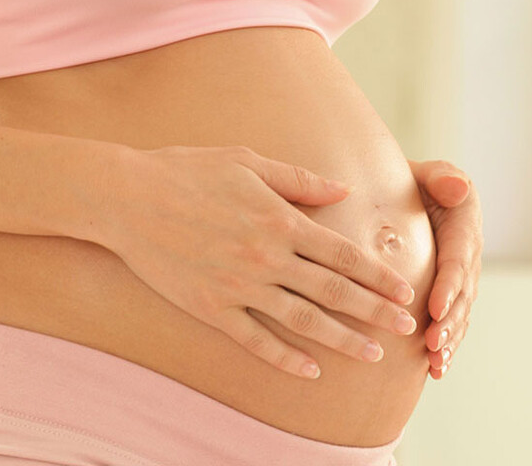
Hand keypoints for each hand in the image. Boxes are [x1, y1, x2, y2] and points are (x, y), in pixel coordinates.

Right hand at [97, 145, 418, 378]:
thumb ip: (299, 180)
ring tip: (372, 355)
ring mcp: (237, 285)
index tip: (404, 290)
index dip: (377, 275)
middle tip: (405, 327)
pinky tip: (309, 370)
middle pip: (332, 290)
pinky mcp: (210, 307)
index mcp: (279, 219)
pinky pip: (253, 339)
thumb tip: (344, 192)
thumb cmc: (187, 170)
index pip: (342, 254)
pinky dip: (283, 357)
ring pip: (301, 319)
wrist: (125, 197)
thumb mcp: (248, 161)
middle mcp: (265, 256)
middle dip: (374, 311)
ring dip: (341, 339)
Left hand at [408, 159, 482, 379]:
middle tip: (432, 344)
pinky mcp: (452, 292)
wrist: (406, 193)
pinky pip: (454, 320)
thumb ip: (441, 178)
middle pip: (462, 293)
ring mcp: (462, 276)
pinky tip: (435, 369)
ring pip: (460, 313)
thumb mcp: (425, 172)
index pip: (457, 259)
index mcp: (464, 224)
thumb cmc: (410, 181)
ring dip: (449, 339)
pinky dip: (448, 345)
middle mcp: (468, 254)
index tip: (434, 307)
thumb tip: (458, 189)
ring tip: (435, 363)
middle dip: (449, 321)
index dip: (448, 285)